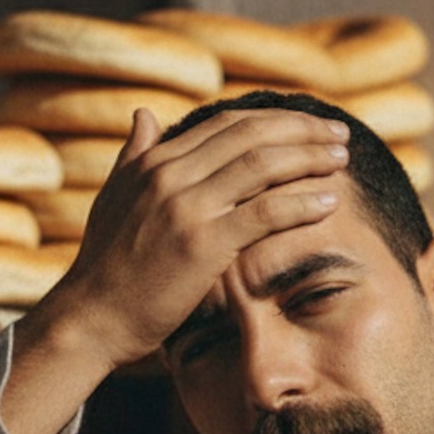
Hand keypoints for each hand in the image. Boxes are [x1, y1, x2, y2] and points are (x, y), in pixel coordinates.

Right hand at [42, 105, 349, 370]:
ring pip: (263, 165)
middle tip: (338, 135)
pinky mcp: (202, 243)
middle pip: (251, 135)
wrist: (90, 319)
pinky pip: (265, 213)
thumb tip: (144, 114)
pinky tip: (329, 202)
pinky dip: (302, 203)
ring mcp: (186, 207)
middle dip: (302, 130)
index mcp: (154, 162)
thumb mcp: (114, 200)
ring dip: (310, 157)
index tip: (307, 125)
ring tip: (342, 160)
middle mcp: (170, 174)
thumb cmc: (105, 268)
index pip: (226, 125)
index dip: (273, 120)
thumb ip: (134, 157)